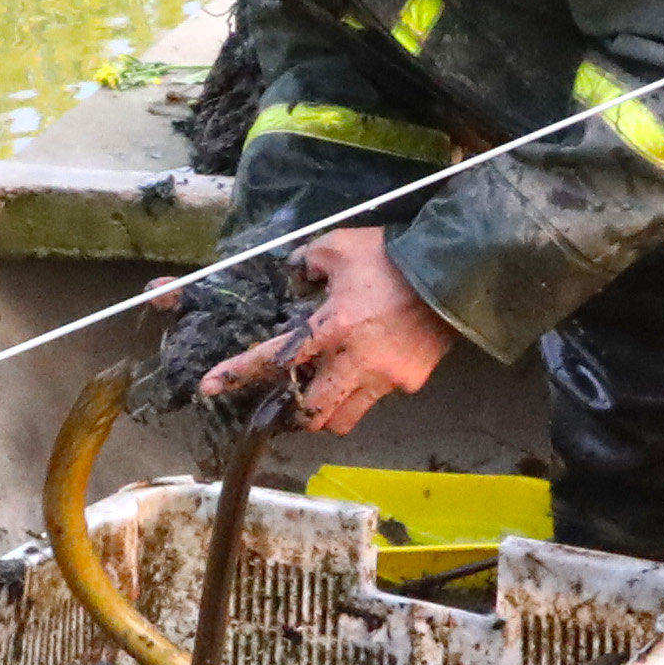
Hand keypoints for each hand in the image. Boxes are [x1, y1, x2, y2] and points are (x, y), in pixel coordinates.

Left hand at [211, 225, 447, 435]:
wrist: (452, 272)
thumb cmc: (391, 257)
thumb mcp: (340, 245)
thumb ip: (310, 260)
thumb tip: (299, 271)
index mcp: (332, 328)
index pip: (276, 358)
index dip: (239, 373)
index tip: (210, 387)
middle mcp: (354, 362)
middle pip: (311, 413)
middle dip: (294, 414)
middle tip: (287, 403)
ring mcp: (384, 378)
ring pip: (345, 419)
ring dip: (329, 412)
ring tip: (328, 392)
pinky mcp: (409, 383)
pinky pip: (379, 398)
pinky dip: (368, 390)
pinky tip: (372, 368)